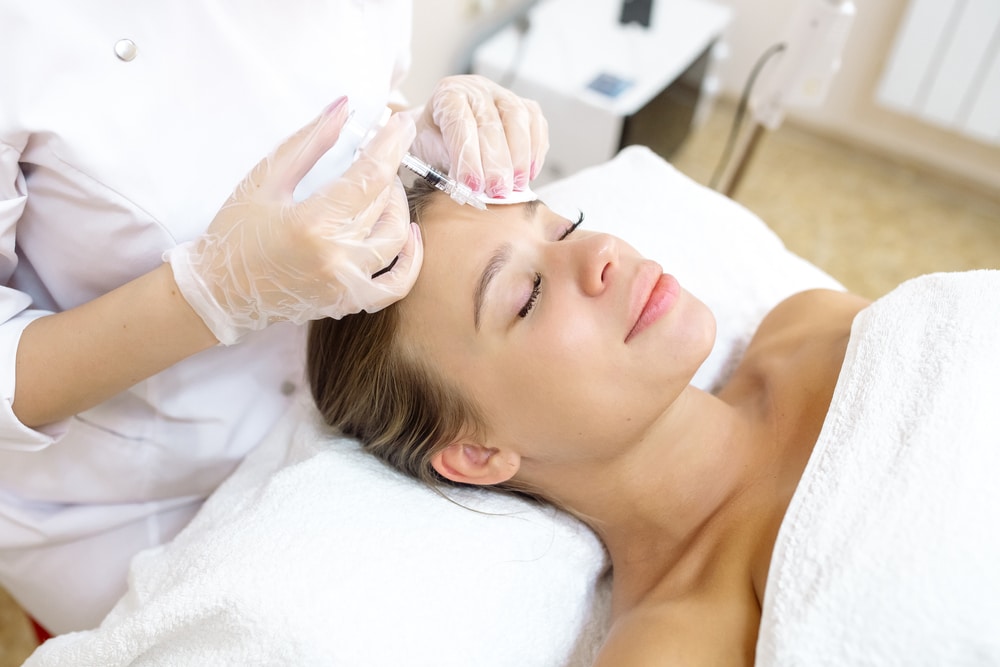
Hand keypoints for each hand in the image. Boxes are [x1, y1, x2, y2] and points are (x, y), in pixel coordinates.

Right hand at [164, 97, 422, 344]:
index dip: (390, 145)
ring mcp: (345, 284)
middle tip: (377, 155)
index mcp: (312, 222)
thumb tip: (344, 108)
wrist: (218, 293)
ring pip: (396, 239)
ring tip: (384, 189)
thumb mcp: (264, 180)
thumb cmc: (234, 233)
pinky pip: (396, 285)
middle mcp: (335, 256)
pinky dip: (410, 261)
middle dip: (387, 172)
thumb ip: (308, 143)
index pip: (369, 175)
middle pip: (383, 204)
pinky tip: (409, 236)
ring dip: (397, 208)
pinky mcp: (347, 302)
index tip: (401, 123)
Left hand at [405, 74, 548, 198]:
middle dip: (496, 163)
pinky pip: (536, 122)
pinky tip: (530, 173)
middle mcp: (476, 89)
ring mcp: (502, 94)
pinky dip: (536, 149)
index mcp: (448, 95)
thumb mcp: (426, 151)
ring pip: (518, 118)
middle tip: (498, 192)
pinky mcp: (524, 105)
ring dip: (519, 157)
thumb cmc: (434, 142)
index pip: (460, 124)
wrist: (443, 130)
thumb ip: (442, 163)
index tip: (473, 186)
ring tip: (517, 186)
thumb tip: (463, 184)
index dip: (468, 157)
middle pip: (491, 124)